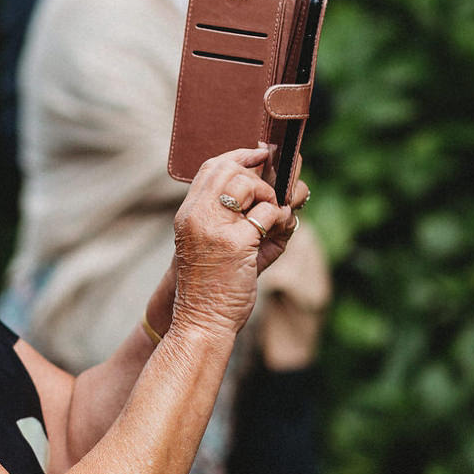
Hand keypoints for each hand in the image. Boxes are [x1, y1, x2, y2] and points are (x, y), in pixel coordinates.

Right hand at [169, 147, 295, 339]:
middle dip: (260, 176)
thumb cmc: (211, 285)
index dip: (239, 155)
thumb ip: (242, 217)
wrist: (200, 320)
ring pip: (253, 187)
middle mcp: (197, 215)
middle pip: (231, 169)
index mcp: (189, 213)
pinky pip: (270, 214)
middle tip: (271, 197)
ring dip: (272, 199)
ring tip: (272, 223)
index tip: (262, 153)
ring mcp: (214, 227)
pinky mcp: (237, 243)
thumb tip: (285, 192)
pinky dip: (281, 220)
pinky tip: (279, 234)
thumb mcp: (218, 245)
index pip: (211, 168)